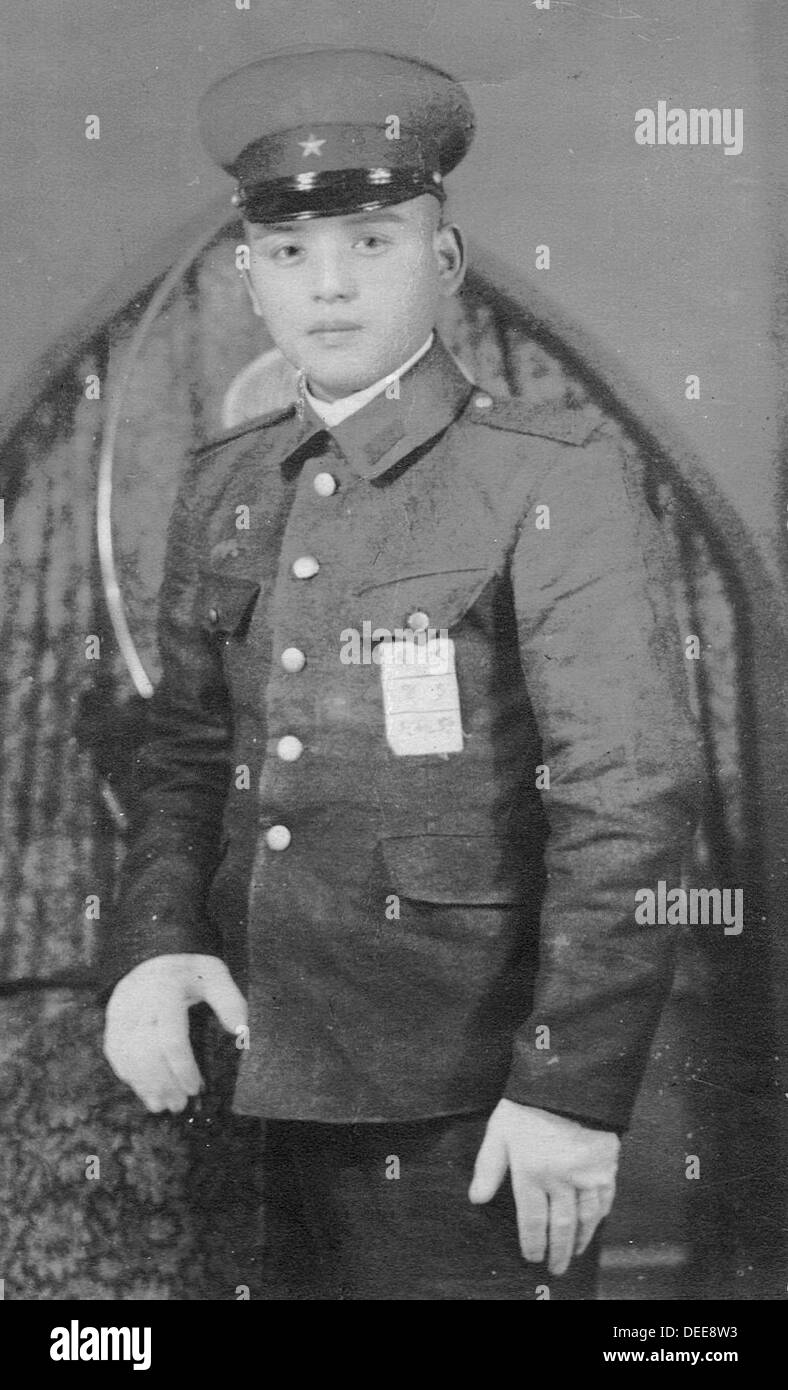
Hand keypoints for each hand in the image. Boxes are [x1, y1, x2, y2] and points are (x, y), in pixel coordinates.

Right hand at [103, 953, 247, 1113]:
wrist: (155, 951)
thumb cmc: (191, 969)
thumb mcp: (215, 974)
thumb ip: (229, 1001)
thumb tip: (240, 1032)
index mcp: (166, 990)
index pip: (171, 1039)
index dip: (182, 1069)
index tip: (195, 1089)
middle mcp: (139, 1000)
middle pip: (147, 1053)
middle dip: (163, 1084)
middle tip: (179, 1107)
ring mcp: (120, 1009)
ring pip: (128, 1056)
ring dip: (145, 1085)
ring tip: (162, 1106)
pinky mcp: (111, 1018)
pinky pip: (115, 1052)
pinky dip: (129, 1075)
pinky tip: (144, 1090)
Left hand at [468, 1099, 619, 1275]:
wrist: (569, 1079)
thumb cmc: (529, 1104)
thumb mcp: (500, 1130)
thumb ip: (488, 1166)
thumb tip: (476, 1198)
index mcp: (531, 1172)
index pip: (532, 1220)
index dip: (532, 1243)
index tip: (532, 1257)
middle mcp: (560, 1180)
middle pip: (561, 1226)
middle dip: (558, 1251)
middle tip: (556, 1269)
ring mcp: (586, 1174)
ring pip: (585, 1217)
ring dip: (581, 1239)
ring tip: (576, 1253)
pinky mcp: (606, 1165)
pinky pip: (606, 1198)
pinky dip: (601, 1216)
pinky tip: (596, 1224)